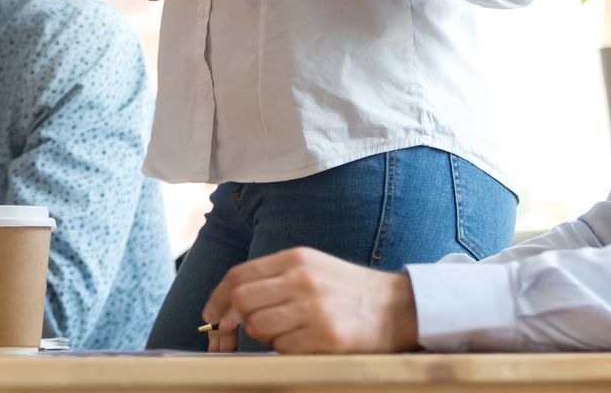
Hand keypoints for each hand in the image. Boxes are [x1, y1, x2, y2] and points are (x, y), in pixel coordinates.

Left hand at [202, 246, 417, 352]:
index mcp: (296, 259)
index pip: (239, 275)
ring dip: (264, 336)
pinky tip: (305, 344)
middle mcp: (303, 280)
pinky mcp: (327, 338)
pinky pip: (284, 349)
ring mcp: (315, 309)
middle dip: (234, 320)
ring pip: (260, 328)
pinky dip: (286, 351)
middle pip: (243, 301)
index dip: (218, 298)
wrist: (398, 307)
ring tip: (286, 334)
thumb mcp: (312, 267)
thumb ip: (274, 278)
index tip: (212, 315)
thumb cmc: (349, 290)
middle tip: (240, 330)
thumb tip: (231, 302)